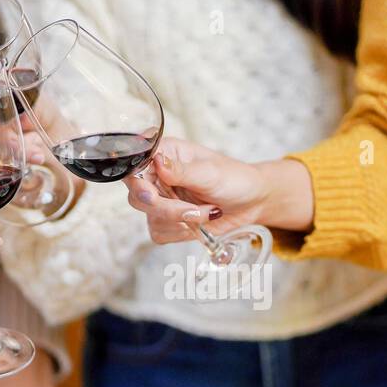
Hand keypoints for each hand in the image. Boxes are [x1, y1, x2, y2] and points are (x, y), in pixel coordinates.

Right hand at [124, 137, 313, 242]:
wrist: (251, 202)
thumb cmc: (234, 178)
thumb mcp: (210, 172)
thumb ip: (181, 170)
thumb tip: (156, 161)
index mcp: (164, 153)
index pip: (134, 164)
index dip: (137, 180)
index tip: (151, 193)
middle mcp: (157, 176)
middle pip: (138, 197)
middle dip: (167, 209)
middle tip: (192, 210)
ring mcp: (161, 200)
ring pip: (151, 218)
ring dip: (182, 221)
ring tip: (208, 212)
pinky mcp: (167, 221)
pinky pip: (160, 233)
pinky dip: (182, 233)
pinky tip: (200, 222)